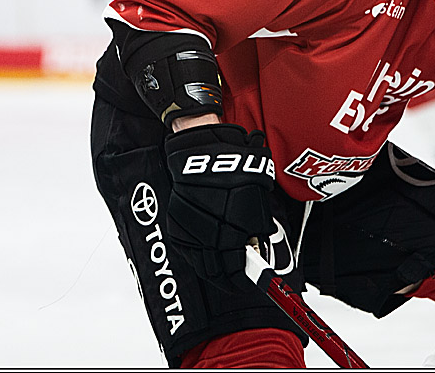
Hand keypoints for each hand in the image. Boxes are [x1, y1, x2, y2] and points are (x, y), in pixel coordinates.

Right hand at [164, 123, 274, 290]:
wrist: (203, 152)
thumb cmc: (235, 171)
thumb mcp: (257, 200)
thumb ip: (256, 228)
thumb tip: (258, 245)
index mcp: (232, 232)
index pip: (238, 270)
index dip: (246, 280)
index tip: (251, 282)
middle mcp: (208, 236)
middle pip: (217, 272)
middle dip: (229, 279)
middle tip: (237, 281)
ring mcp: (190, 232)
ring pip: (201, 265)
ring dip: (213, 271)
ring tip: (223, 273)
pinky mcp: (176, 225)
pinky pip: (187, 251)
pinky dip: (197, 256)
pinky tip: (206, 256)